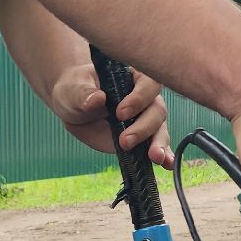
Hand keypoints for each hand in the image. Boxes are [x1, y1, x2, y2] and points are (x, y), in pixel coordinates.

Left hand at [49, 63, 174, 168]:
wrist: (74, 108)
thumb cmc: (76, 90)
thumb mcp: (73, 90)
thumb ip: (84, 94)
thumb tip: (97, 99)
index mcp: (132, 76)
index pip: (147, 83)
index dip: (139, 98)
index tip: (120, 113)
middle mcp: (144, 97)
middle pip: (156, 110)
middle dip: (144, 127)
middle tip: (125, 141)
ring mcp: (145, 118)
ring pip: (160, 129)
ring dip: (159, 144)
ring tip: (155, 157)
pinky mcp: (142, 138)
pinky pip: (157, 145)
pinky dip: (164, 155)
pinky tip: (167, 164)